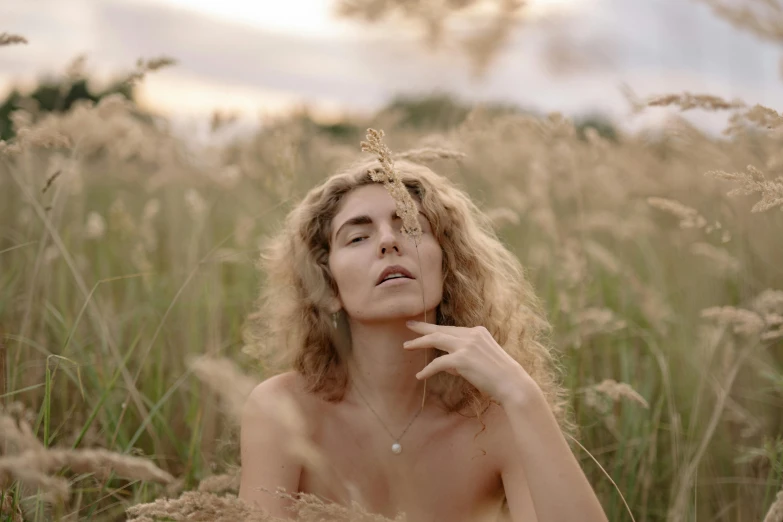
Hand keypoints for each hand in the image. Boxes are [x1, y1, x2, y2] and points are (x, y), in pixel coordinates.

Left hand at [403, 320, 539, 405]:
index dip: (437, 330)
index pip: (452, 330)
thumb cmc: (500, 377)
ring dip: (419, 342)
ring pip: (436, 339)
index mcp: (478, 332)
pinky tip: (419, 375)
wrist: (513, 384)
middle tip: (409, 325)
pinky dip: (427, 370)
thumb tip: (444, 364)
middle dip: (423, 327)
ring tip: (407, 346)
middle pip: (441, 329)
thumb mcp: (481, 361)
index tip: (424, 327)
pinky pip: (438, 363)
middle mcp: (472, 334)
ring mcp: (467, 345)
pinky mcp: (462, 359)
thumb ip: (463, 358)